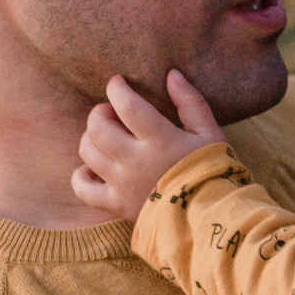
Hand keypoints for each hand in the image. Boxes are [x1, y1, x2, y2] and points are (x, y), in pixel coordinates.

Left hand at [70, 70, 225, 219]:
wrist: (210, 220)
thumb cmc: (213, 172)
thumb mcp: (209, 134)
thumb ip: (190, 102)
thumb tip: (171, 74)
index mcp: (160, 140)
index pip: (126, 105)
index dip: (116, 88)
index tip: (118, 82)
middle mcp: (135, 161)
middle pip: (98, 127)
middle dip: (100, 112)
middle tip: (112, 112)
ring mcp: (122, 185)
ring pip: (88, 151)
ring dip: (91, 137)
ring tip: (106, 136)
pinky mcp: (116, 205)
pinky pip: (83, 189)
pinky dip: (81, 175)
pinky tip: (93, 168)